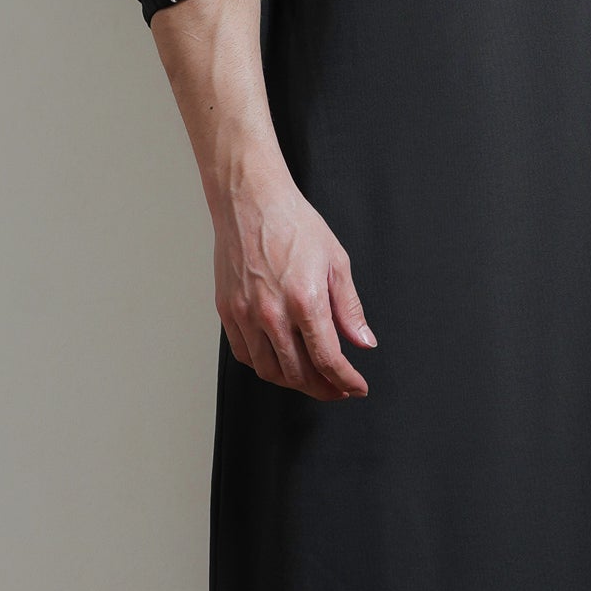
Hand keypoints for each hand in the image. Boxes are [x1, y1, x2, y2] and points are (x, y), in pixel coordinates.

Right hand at [213, 163, 376, 399]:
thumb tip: (363, 342)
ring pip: (269, 370)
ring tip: (312, 379)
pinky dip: (265, 367)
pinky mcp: (227, 311)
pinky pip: (245, 354)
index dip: (346, 380)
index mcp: (305, 301)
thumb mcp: (336, 262)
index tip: (356, 387)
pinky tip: (280, 362)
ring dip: (294, 383)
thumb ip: (349, 308)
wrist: (251, 202)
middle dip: (323, 388)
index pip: (328, 360)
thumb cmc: (294, 224)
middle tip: (338, 388)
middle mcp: (272, 313)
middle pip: (299, 373)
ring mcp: (246, 314)